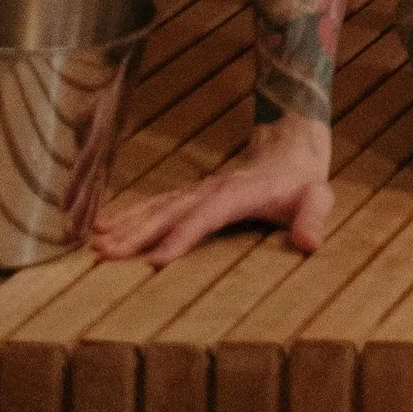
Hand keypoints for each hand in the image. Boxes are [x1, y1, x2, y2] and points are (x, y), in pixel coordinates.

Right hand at [90, 116, 334, 267]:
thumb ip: (313, 217)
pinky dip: (127, 215)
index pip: (207, 217)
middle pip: (170, 212)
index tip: (156, 261)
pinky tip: (102, 228)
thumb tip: (309, 243)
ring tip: (94, 245)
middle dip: (137, 234)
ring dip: (125, 226)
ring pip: (156, 208)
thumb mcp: (318, 197)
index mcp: (239, 193)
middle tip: (105, 254)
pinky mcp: (189, 195)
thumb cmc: (303, 182)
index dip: (183, 237)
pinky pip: (154, 205)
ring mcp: (197, 191)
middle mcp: (211, 190)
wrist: (290, 149)